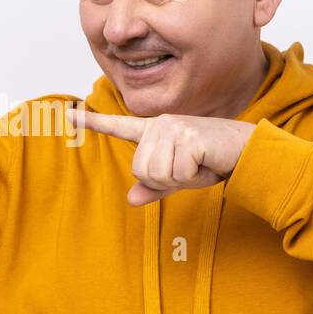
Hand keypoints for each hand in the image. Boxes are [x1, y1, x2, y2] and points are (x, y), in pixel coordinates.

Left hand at [66, 109, 254, 205]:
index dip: (92, 123)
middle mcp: (159, 124)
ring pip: (156, 173)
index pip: (118, 127)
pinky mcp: (188, 136)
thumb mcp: (180, 177)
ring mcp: (173, 127)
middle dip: (165, 179)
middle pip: (141, 170)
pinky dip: (193, 176)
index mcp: (154, 131)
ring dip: (180, 178)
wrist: (244, 150)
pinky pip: (177, 173)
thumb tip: (131, 199)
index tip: (67, 114)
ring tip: (197, 162)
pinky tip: (205, 160)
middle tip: (188, 167)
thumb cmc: (210, 162)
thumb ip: (155, 187)